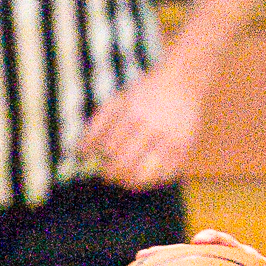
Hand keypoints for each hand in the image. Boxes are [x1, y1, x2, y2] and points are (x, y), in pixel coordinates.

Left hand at [79, 61, 202, 188]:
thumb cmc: (145, 93)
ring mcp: (170, 141)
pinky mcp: (185, 150)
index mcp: (132, 113)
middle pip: (125, 164)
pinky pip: (164, 176)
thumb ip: (98, 125)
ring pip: (144, 175)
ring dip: (130, 183)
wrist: (183, 82)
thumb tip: (80, 153)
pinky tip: (145, 177)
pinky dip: (152, 181)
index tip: (98, 167)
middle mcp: (151, 127)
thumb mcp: (118, 101)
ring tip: (124, 181)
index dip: (100, 162)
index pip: (109, 148)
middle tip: (108, 177)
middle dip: (112, 175)